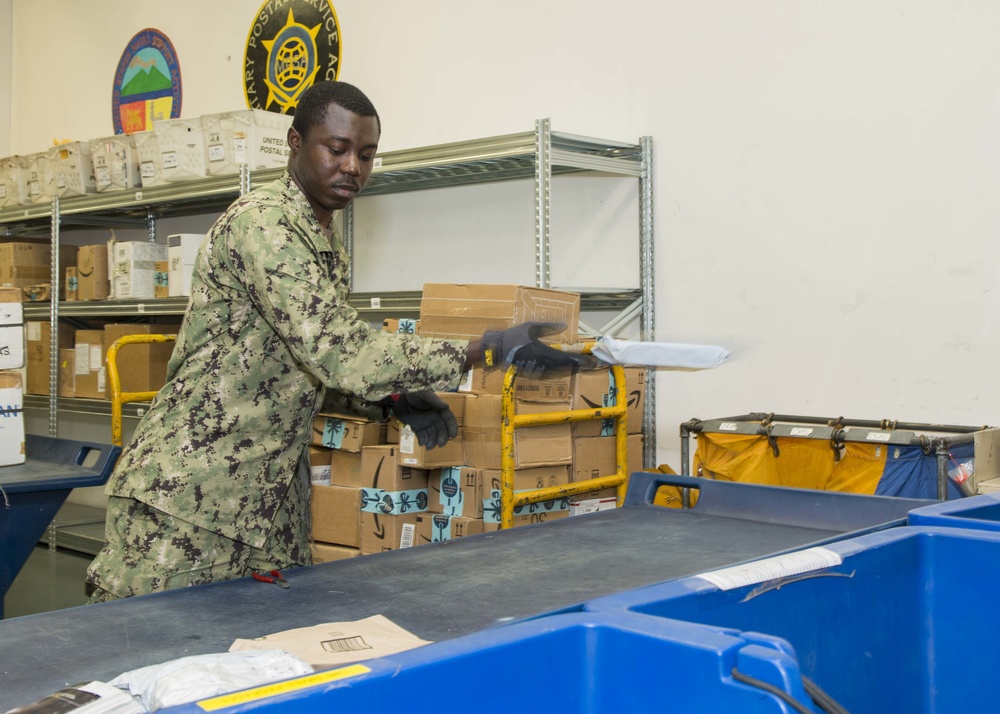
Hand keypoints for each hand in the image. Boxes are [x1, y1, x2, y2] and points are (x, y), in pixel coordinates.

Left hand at [390, 391, 457, 448]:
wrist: (399, 398)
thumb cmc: (414, 394)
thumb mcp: (425, 395)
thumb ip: (435, 401)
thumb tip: (446, 407)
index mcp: (439, 410)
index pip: (449, 420)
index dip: (452, 427)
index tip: (453, 436)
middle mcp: (434, 418)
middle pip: (442, 430)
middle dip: (442, 438)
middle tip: (440, 444)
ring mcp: (426, 424)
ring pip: (432, 435)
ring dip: (433, 442)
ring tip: (429, 447)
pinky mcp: (417, 428)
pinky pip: (422, 436)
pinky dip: (423, 440)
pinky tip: (422, 443)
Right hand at [480, 322, 597, 378]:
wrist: (496, 350)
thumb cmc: (513, 336)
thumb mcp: (530, 327)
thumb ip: (549, 326)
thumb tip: (565, 325)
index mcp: (541, 351)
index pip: (565, 358)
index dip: (578, 360)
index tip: (590, 361)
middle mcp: (540, 363)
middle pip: (564, 367)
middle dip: (578, 366)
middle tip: (589, 364)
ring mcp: (536, 370)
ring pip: (558, 372)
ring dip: (570, 370)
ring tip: (580, 367)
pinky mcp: (531, 373)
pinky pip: (549, 374)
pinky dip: (560, 372)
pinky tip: (565, 370)